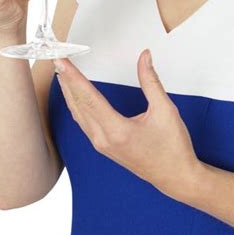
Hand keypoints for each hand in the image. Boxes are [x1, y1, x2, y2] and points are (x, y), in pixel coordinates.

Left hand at [53, 49, 200, 199]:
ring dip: (69, 92)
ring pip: (78, 114)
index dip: (74, 76)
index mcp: (117, 130)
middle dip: (66, 79)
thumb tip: (145, 57)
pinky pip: (83, 122)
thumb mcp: (165, 110)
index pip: (88, 97)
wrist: (176, 177)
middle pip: (78, 104)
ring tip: (62, 72)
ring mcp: (102, 144)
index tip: (62, 61)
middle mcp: (104, 139)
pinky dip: (76, 105)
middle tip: (58, 59)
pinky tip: (75, 95)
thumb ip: (151, 81)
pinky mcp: (104, 146)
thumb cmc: (172, 148)